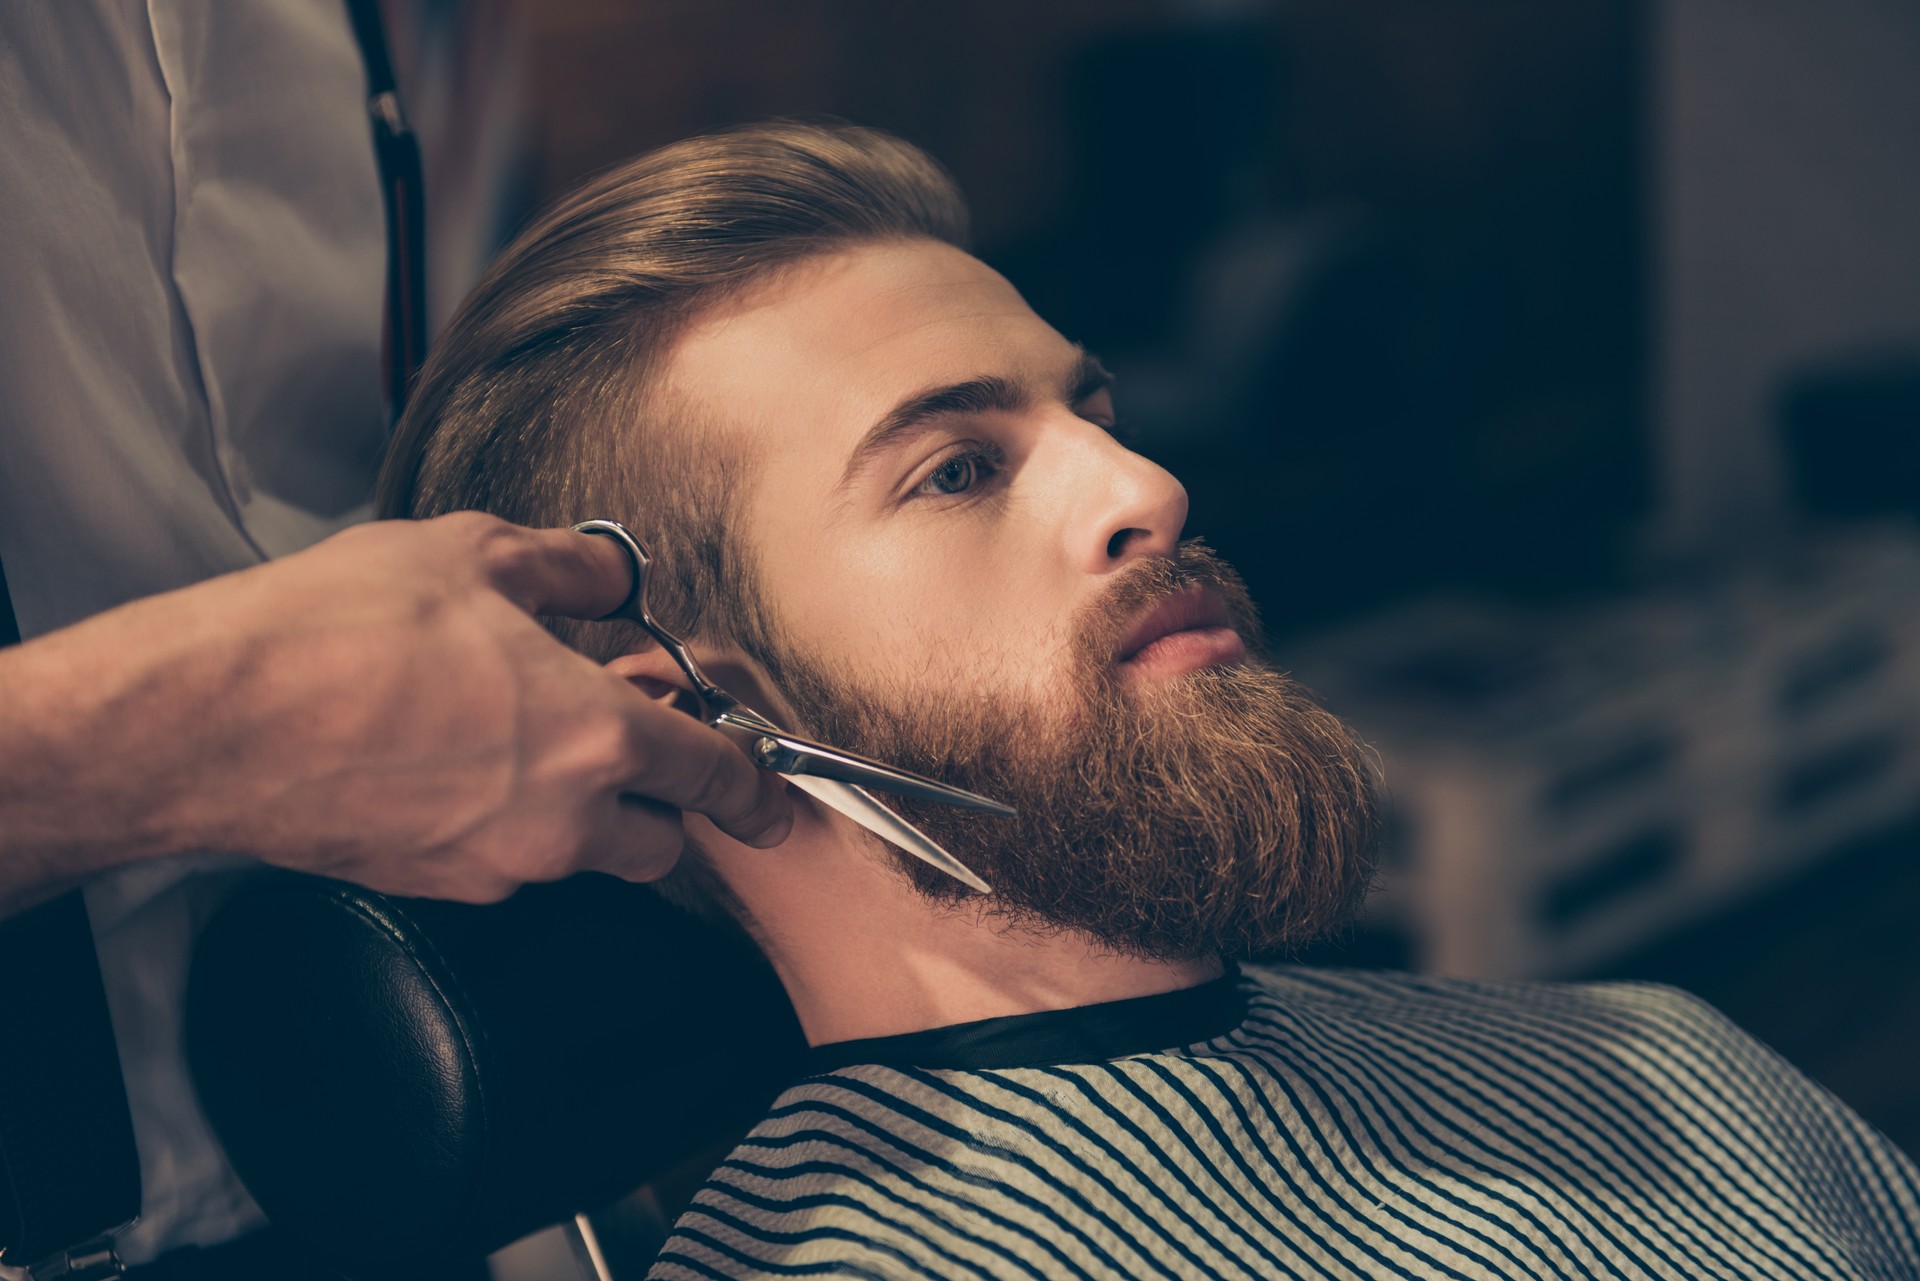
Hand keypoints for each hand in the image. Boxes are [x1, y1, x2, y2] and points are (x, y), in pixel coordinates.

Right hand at [0, 513, 792, 908]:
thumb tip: (610, 575)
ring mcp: (498, 867)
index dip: (754, 784)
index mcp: (596, 739)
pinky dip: (512, 824)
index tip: (771, 794)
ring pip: (584, 858)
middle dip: (663, 800)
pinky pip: (510, 864)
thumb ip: (570, 567)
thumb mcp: (474, 554)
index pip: (715, 778)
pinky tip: (461, 759)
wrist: (213, 721)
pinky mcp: (437, 888)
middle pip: (661, 843)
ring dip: (587, 811)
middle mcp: (563, 821)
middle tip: (629, 736)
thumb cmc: (339, 632)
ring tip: (527, 733)